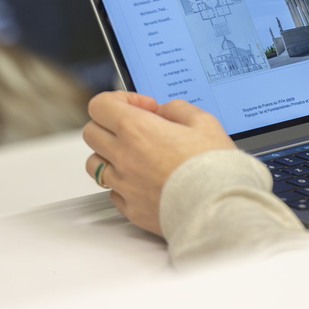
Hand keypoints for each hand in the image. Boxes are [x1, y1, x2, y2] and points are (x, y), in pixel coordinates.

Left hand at [83, 91, 235, 233]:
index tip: (141, 106)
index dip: (119, 99)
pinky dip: (123, 184)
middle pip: (91, 132)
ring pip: (94, 164)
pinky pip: (113, 192)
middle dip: (110, 124)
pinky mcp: (130, 209)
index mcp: (137, 130)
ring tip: (134, 155)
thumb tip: (165, 111)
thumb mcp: (204, 122)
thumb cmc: (213, 167)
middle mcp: (123, 157)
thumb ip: (178, 109)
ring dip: (109, 155)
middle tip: (135, 127)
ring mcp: (124, 185)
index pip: (101, 105)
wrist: (218, 208)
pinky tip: (144, 181)